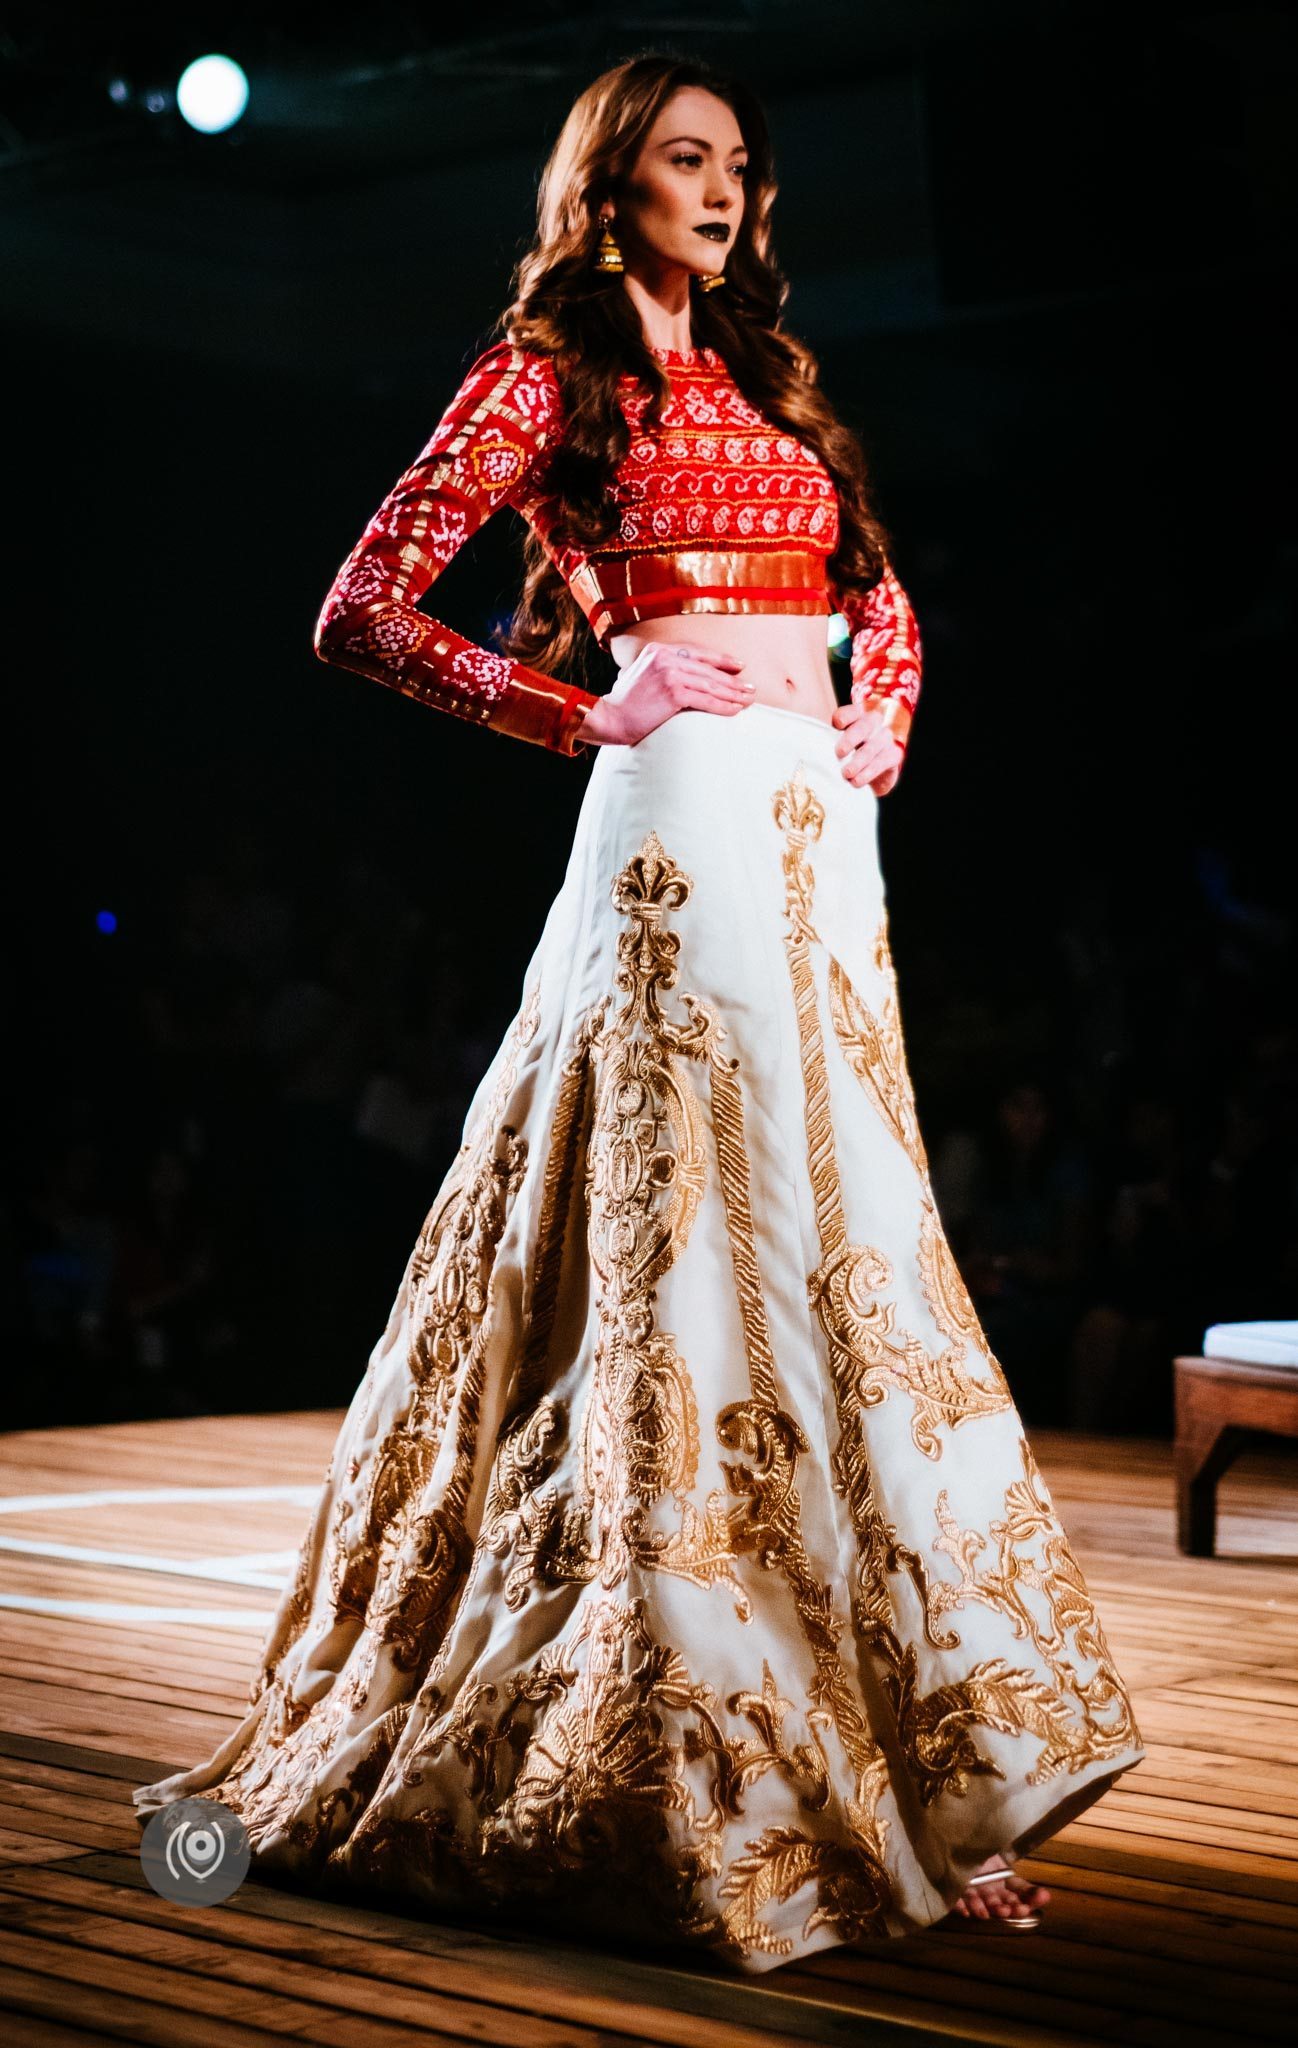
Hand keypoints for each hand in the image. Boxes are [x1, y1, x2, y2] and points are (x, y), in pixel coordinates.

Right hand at [576, 641, 754, 746]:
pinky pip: (705, 700)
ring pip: (710, 685)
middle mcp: (665, 657)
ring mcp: (669, 673)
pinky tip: (735, 710)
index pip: (697, 653)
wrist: (608, 717)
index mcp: (658, 650)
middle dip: (732, 680)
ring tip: (748, 700)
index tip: (739, 666)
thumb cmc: (624, 703)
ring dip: (732, 694)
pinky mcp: (673, 692)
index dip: (721, 660)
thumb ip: (659, 669)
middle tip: (751, 688)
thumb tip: (682, 676)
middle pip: (707, 670)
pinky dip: (723, 706)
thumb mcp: (639, 675)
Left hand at [831, 700, 903, 795]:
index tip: (837, 724)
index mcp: (857, 715)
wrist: (871, 772)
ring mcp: (885, 738)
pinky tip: (857, 781)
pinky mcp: (893, 755)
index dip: (845, 716)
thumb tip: (809, 749)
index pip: (851, 712)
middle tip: (839, 753)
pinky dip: (868, 773)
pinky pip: (881, 762)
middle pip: (863, 726)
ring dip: (858, 761)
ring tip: (846, 774)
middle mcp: (873, 723)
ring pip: (872, 747)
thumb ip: (828, 740)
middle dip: (851, 739)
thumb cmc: (848, 753)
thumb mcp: (837, 743)